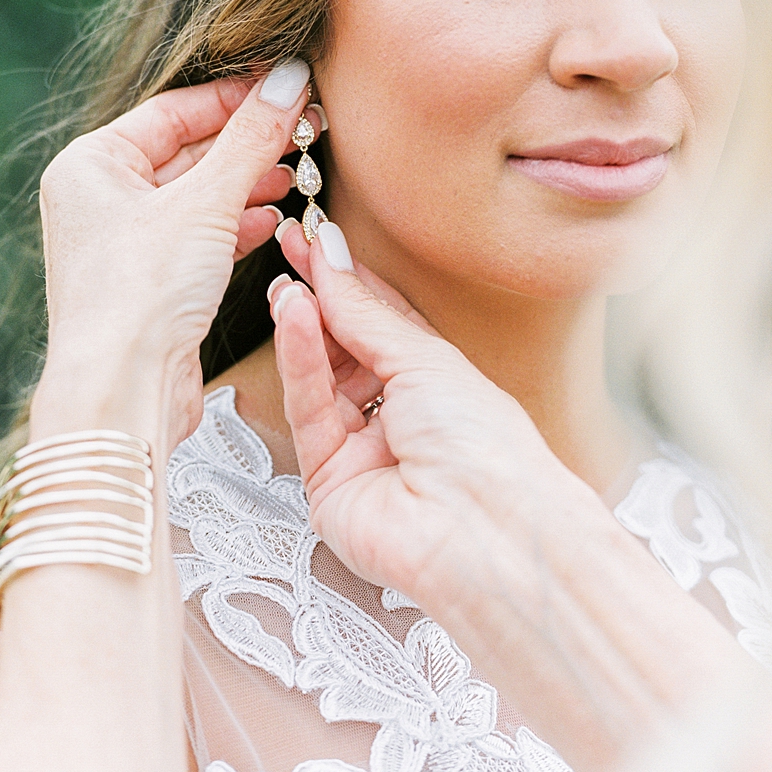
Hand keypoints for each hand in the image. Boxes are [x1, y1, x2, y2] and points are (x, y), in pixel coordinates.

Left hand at [31, 60, 317, 449]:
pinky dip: (233, 227)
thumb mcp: (206, 202)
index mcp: (91, 165)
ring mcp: (121, 244)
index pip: (172, 110)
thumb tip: (291, 78)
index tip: (287, 86)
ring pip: (194, 198)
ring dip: (245, 185)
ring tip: (294, 175)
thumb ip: (251, 138)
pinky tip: (272, 222)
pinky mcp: (147, 284)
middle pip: (185, 152)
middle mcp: (98, 199)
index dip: (234, 97)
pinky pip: (196, 238)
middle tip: (302, 130)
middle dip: (245, 144)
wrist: (121, 389)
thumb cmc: (140, 291)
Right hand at [269, 219, 581, 605]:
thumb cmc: (484, 447)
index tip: (314, 241)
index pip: (379, 320)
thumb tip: (331, 260)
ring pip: (319, 378)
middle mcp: (396, 415)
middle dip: (317, 298)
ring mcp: (361, 450)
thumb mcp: (425, 357)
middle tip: (289, 250)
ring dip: (302, 328)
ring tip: (287, 285)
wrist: (484, 530)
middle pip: (343, 347)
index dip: (346, 279)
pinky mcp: (327, 481)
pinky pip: (308, 411)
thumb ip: (365, 313)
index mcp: (433, 382)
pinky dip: (299, 363)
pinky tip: (294, 320)